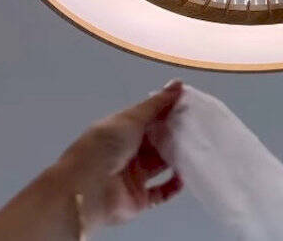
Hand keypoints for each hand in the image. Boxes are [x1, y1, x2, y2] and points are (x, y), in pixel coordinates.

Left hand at [57, 80, 183, 232]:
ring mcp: (133, 175)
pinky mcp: (138, 198)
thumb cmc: (102, 147)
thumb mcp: (131, 118)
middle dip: (174, 134)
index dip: (167, 111)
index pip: (149, 118)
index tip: (187, 105)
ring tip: (193, 148)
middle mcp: (127, 151)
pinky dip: (173, 185)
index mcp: (121, 130)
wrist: (87, 188)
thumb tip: (176, 85)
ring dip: (176, 157)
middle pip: (156, 140)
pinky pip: (160, 192)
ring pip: (160, 164)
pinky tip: (182, 176)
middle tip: (194, 126)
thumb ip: (157, 104)